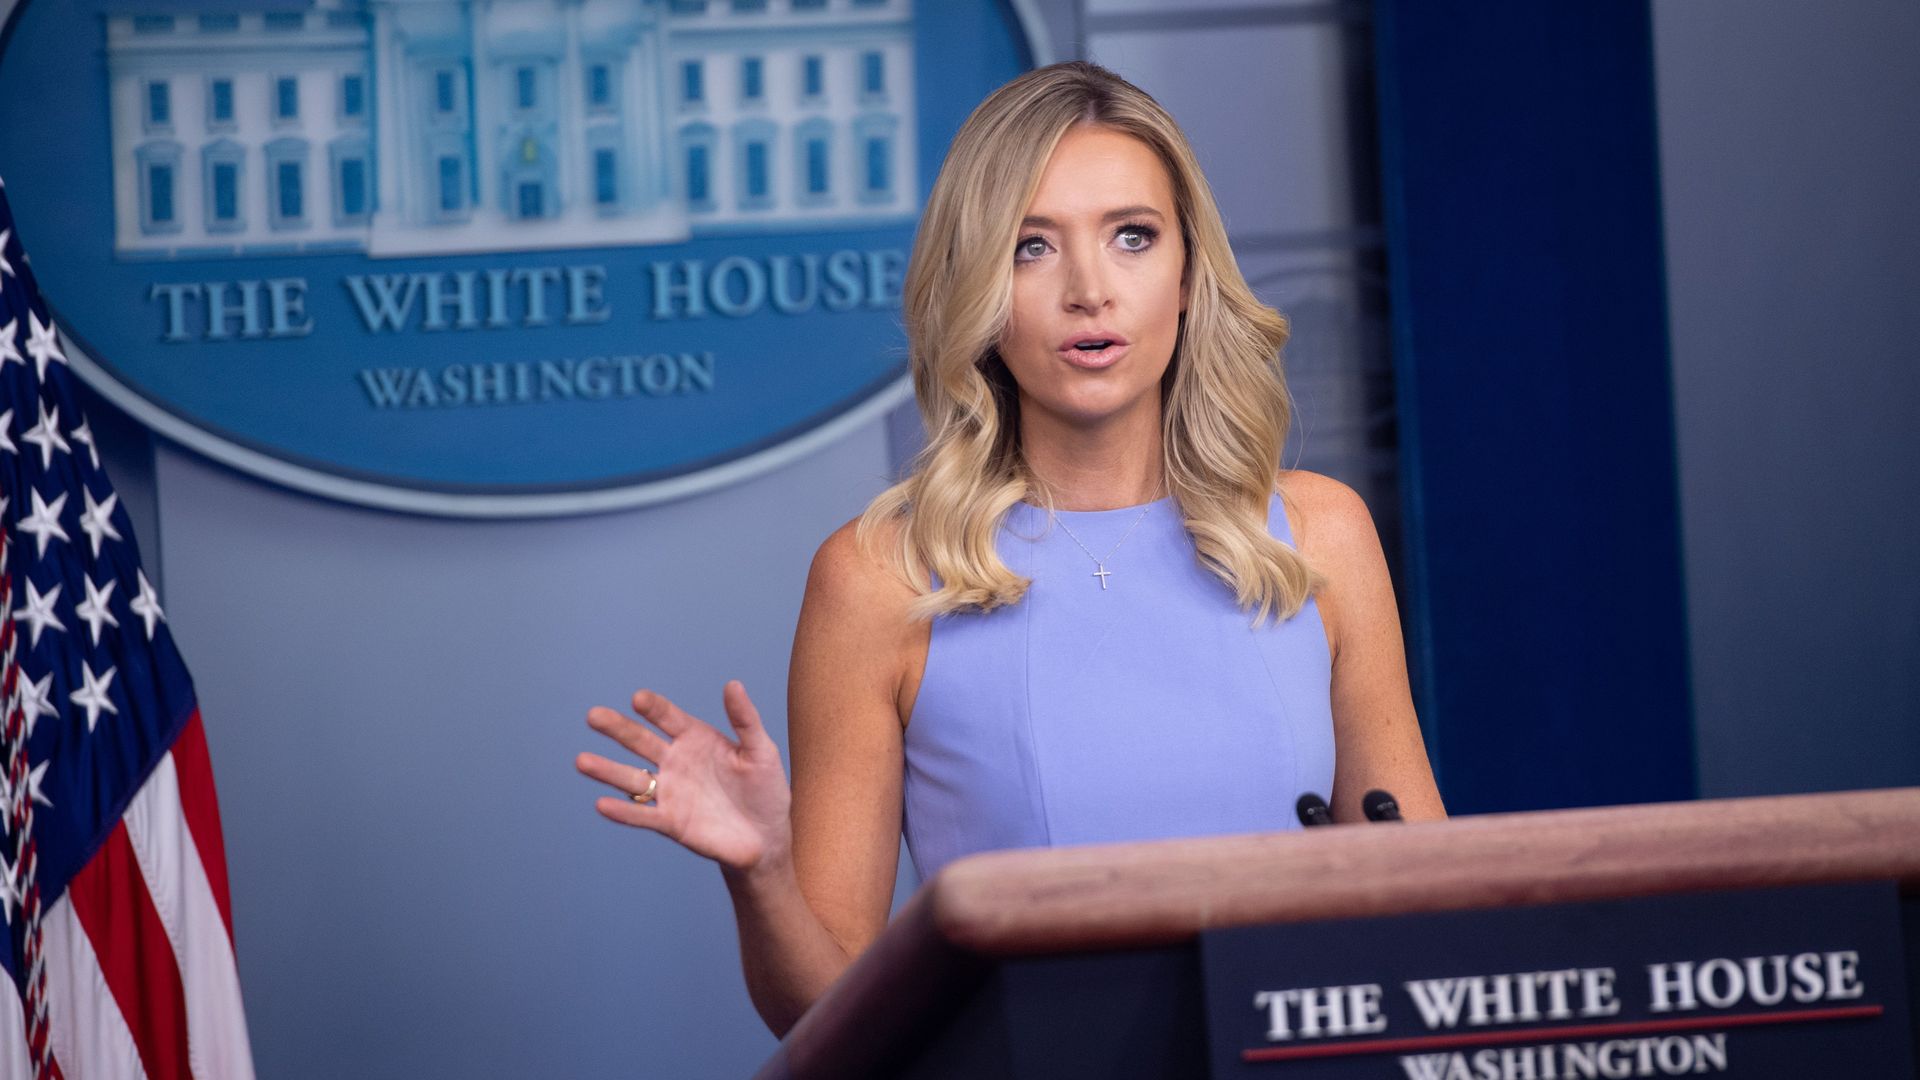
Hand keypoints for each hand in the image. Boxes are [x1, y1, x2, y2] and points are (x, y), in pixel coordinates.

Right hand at [576, 681, 792, 874]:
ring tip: (582, 761)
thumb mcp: (761, 751)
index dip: (654, 708)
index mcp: (696, 739)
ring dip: (607, 770)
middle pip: (640, 742)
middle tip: (593, 716)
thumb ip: (745, 719)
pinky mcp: (670, 822)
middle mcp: (676, 762)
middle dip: (618, 729)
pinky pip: (642, 815)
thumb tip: (733, 684)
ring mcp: (670, 792)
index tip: (638, 698)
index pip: (669, 718)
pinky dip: (623, 811)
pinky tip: (601, 804)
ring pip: (632, 778)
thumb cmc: (766, 790)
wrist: (766, 838)